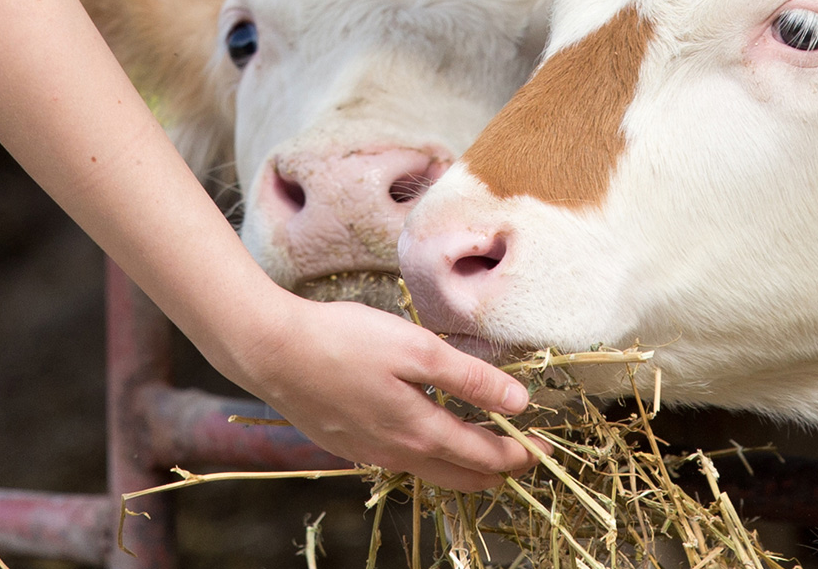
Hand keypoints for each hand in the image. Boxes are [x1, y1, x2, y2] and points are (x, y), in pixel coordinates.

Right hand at [213, 286, 534, 491]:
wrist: (272, 351)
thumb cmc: (344, 341)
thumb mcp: (418, 349)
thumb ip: (471, 378)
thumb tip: (519, 404)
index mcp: (420, 432)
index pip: (485, 457)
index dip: (521, 454)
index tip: (545, 446)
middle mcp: (397, 453)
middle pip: (461, 476)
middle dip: (499, 469)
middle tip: (525, 454)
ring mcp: (369, 452)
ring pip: (430, 471)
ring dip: (463, 464)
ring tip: (484, 446)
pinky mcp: (347, 443)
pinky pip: (400, 460)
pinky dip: (428, 455)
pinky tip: (428, 434)